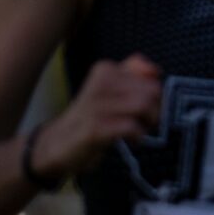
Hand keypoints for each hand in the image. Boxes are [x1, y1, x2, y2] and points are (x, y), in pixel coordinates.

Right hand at [36, 56, 160, 179]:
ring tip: (139, 129)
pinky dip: (137, 135)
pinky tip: (131, 139)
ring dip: (148, 122)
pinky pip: (131, 126)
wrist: (57, 144)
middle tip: (145, 121)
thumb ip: (132, 74)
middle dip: (156, 108)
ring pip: (143, 105)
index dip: (155, 90)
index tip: (147, 103)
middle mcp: (100, 83)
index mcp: (105, 70)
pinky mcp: (95, 127)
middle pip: (151, 89)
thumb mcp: (110, 90)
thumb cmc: (90, 118)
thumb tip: (155, 70)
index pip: (147, 71)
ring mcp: (96, 105)